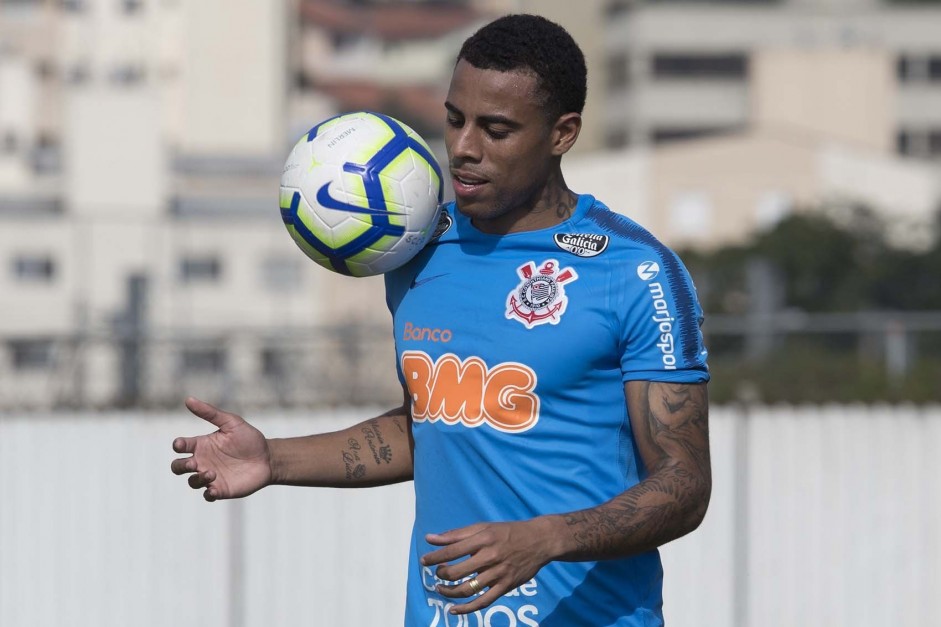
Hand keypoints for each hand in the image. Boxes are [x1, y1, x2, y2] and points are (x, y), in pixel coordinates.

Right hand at [170, 397, 271, 500]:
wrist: (268, 457)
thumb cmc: (249, 438)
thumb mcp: (231, 422)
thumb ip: (210, 413)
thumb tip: (188, 399)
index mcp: (202, 444)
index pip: (181, 446)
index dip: (177, 446)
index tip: (182, 444)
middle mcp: (203, 461)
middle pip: (178, 466)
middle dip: (180, 465)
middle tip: (193, 462)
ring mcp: (210, 476)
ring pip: (192, 482)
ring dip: (197, 479)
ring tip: (212, 473)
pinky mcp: (221, 489)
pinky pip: (207, 495)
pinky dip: (207, 494)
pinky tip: (213, 490)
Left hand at [420, 519, 555, 614]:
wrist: (539, 540)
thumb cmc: (508, 532)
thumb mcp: (484, 527)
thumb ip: (456, 534)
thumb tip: (430, 538)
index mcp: (483, 539)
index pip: (452, 550)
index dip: (434, 557)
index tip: (424, 561)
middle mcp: (490, 557)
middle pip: (457, 572)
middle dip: (442, 574)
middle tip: (437, 573)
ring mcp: (498, 574)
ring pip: (467, 589)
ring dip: (449, 592)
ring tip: (441, 588)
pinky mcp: (506, 587)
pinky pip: (483, 602)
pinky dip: (466, 609)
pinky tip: (453, 610)